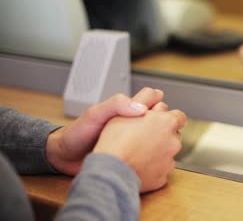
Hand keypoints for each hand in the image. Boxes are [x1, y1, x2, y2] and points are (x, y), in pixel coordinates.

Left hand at [46, 87, 163, 175]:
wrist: (65, 158)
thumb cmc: (77, 133)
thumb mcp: (95, 114)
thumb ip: (116, 105)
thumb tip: (142, 108)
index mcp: (125, 109)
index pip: (150, 96)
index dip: (157, 98)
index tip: (160, 106)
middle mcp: (131, 123)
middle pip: (157, 115)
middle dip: (165, 118)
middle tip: (166, 125)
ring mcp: (132, 139)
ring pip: (155, 134)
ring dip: (162, 137)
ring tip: (166, 141)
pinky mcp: (131, 155)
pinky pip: (148, 152)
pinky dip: (154, 153)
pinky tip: (156, 158)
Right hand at [93, 102, 186, 191]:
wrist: (110, 170)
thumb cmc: (115, 141)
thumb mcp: (128, 110)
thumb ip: (145, 99)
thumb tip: (157, 94)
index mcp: (167, 123)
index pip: (180, 116)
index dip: (167, 118)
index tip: (158, 121)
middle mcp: (173, 142)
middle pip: (174, 135)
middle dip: (162, 134)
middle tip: (143, 136)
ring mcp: (169, 161)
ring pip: (168, 153)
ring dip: (159, 151)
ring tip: (139, 151)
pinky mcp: (163, 177)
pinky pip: (161, 170)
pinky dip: (153, 168)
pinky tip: (139, 164)